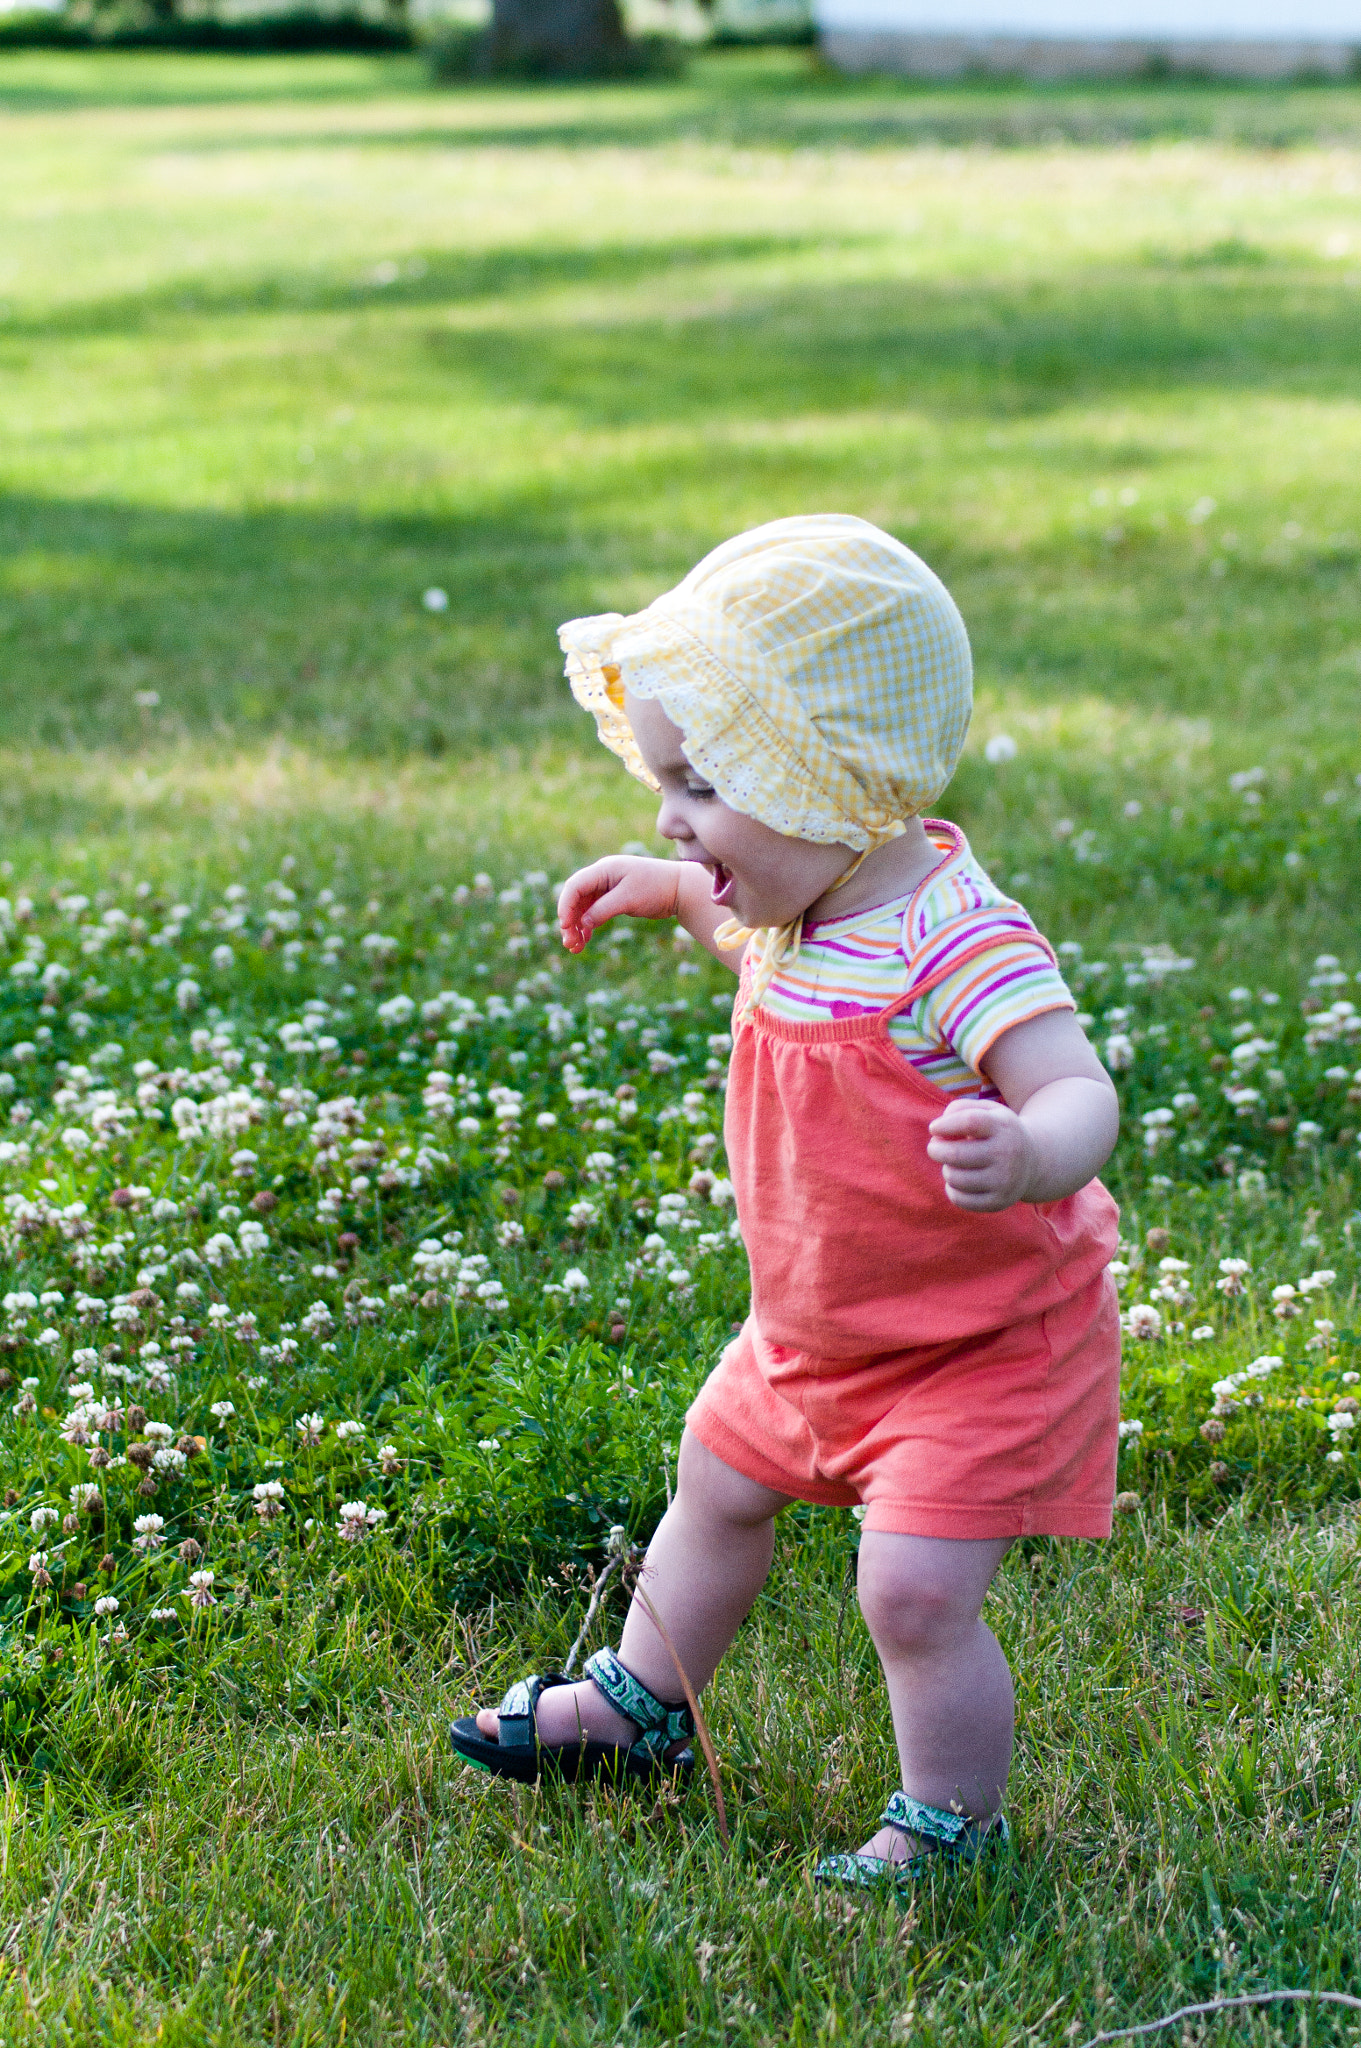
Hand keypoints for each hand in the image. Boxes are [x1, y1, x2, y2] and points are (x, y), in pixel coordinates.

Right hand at [557, 856, 680, 952]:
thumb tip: (582, 924)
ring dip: (576, 927)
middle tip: (569, 943)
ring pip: (583, 908)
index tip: (566, 926)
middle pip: (575, 899)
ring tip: (574, 948)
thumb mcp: (628, 899)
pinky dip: (587, 927)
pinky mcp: (613, 899)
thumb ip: (603, 910)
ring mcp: (607, 888)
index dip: (566, 906)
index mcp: (604, 870)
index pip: (575, 886)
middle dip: (569, 921)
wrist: (680, 889)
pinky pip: (593, 913)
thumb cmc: (656, 888)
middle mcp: (602, 877)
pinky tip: (584, 941)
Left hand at [926, 1098, 1037, 1211]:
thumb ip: (960, 1109)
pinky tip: (959, 1181)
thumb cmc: (997, 1132)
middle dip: (936, 1150)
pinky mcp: (998, 1202)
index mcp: (1002, 1127)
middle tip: (934, 1147)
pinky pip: (959, 1199)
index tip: (934, 1128)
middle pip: (956, 1154)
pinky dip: (951, 1189)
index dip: (945, 1125)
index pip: (970, 1122)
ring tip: (953, 1164)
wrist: (1033, 1163)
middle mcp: (1006, 1154)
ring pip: (954, 1178)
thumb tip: (938, 1130)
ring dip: (946, 1169)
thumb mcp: (987, 1111)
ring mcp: (1003, 1180)